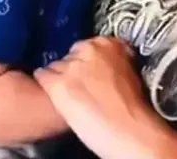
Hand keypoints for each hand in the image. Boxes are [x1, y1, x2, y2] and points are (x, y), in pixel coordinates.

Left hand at [34, 37, 161, 158]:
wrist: (130, 131)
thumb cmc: (134, 109)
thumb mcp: (130, 73)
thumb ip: (115, 62)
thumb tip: (106, 66)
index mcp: (109, 44)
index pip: (89, 46)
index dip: (88, 62)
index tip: (90, 73)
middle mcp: (88, 49)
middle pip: (71, 55)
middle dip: (73, 69)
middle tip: (80, 87)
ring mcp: (72, 66)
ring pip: (56, 67)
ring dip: (61, 79)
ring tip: (69, 97)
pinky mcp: (58, 83)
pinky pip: (42, 76)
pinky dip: (46, 85)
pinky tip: (54, 97)